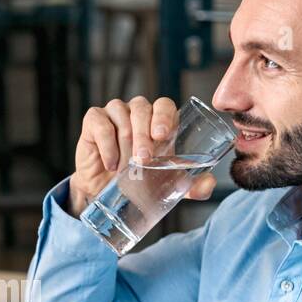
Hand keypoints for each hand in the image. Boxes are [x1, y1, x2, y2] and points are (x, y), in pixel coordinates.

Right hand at [69, 96, 216, 215]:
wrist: (106, 196)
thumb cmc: (139, 184)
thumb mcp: (168, 187)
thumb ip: (191, 186)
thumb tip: (209, 184)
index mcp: (157, 122)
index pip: (164, 106)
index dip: (164, 116)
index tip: (162, 135)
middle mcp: (136, 113)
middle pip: (142, 108)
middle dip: (144, 133)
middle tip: (145, 158)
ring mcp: (114, 115)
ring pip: (121, 112)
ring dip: (126, 136)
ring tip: (127, 164)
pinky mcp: (93, 123)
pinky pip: (99, 122)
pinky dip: (106, 142)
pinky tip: (110, 163)